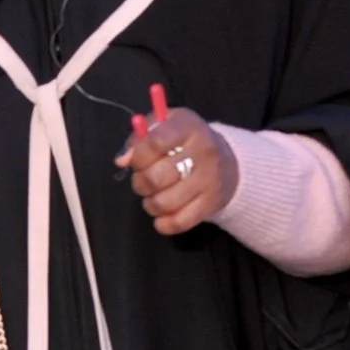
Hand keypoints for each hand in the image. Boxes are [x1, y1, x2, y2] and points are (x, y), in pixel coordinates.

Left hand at [116, 93, 238, 235]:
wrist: (228, 163)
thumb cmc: (185, 141)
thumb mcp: (164, 126)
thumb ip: (139, 138)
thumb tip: (122, 160)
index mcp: (188, 127)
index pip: (155, 142)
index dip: (138, 155)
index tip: (136, 160)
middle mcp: (203, 152)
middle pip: (156, 177)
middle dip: (140, 182)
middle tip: (142, 180)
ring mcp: (209, 180)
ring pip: (164, 203)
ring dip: (150, 203)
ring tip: (152, 196)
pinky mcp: (211, 204)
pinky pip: (179, 222)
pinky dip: (164, 223)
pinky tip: (162, 215)